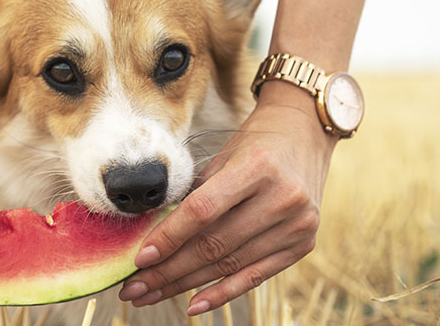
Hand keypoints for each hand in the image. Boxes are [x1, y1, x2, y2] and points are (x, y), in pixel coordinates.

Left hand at [117, 81, 335, 314]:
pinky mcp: (303, 244)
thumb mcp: (223, 158)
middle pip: (215, 244)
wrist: (305, 135)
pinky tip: (193, 304)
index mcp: (258, 166)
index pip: (203, 210)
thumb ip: (195, 196)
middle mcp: (283, 197)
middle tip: (134, 288)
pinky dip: (222, 293)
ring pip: (230, 265)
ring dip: (185, 285)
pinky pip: (256, 276)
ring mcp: (298, 224)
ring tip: (152, 294)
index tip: (139, 259)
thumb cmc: (254, 145)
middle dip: (168, 270)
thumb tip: (153, 240)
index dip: (169, 237)